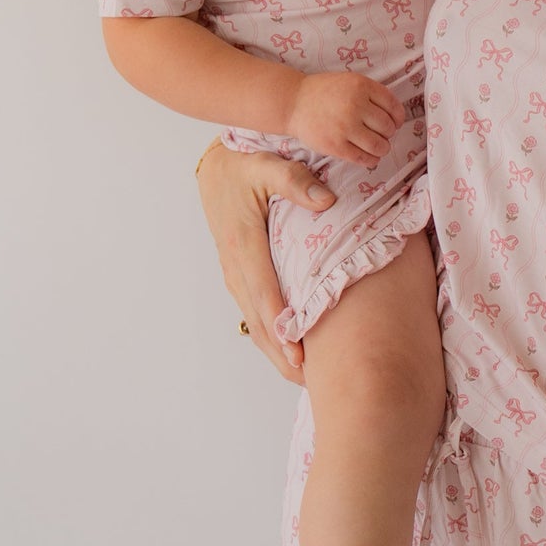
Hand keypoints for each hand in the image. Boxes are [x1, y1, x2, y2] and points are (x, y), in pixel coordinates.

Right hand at [196, 140, 335, 379]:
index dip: (282, 327)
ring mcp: (234, 274)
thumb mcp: (268, 164)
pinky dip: (270, 336)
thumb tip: (326, 200)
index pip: (264, 293)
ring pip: (255, 321)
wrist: (218, 167)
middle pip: (259, 319)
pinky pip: (254, 313)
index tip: (300, 355)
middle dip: (282, 352)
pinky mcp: (238, 276)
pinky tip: (289, 354)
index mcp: (243, 243)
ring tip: (304, 379)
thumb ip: (296, 180)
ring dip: (276, 350)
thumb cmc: (246, 164)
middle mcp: (235, 265)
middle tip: (310, 382)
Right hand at [287, 71, 406, 166]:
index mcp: (361, 86)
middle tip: (381, 135)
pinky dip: (371, 160)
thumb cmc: (324, 93)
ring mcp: (345, 126)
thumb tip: (396, 117)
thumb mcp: (350, 81)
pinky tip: (369, 157)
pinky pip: (364, 158)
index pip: (393, 106)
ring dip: (382, 149)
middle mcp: (355, 105)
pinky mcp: (336, 146)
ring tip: (377, 147)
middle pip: (388, 127)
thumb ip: (371, 94)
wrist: (293, 103)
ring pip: (379, 145)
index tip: (395, 123)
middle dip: (388, 134)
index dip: (398, 118)